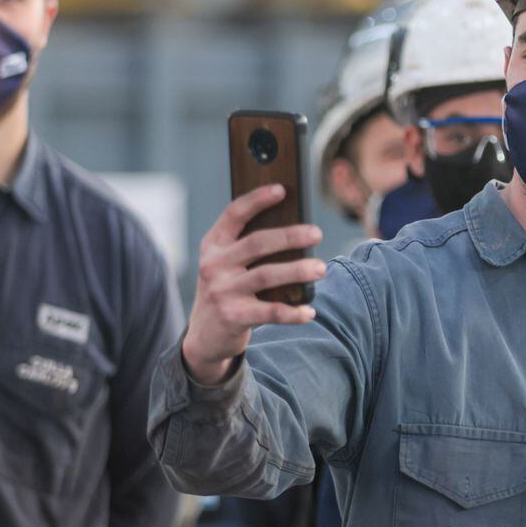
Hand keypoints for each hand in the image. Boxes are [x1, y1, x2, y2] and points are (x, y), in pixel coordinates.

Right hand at [181, 184, 325, 384]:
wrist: (204, 337)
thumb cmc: (227, 290)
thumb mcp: (227, 265)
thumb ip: (249, 247)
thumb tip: (297, 232)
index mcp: (213, 245)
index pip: (233, 213)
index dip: (257, 199)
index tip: (281, 190)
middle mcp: (214, 265)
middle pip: (256, 243)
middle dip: (290, 236)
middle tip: (317, 233)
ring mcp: (221, 291)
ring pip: (266, 275)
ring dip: (297, 270)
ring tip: (321, 268)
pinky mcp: (233, 317)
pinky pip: (270, 311)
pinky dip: (292, 312)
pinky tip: (309, 311)